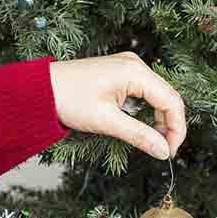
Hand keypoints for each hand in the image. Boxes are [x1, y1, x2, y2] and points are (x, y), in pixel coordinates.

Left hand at [49, 52, 186, 159]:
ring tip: (155, 142)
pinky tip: (145, 126)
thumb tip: (163, 152)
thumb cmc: (68, 99)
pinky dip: (149, 110)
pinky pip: (146, 92)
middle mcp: (135, 65)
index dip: (176, 129)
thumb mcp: (107, 122)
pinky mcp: (121, 73)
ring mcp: (128, 67)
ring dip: (161, 119)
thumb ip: (139, 136)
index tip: (170, 152)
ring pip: (159, 95)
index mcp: (135, 72)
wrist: (40, 88)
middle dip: (171, 125)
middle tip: (165, 150)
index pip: (172, 102)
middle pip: (169, 97)